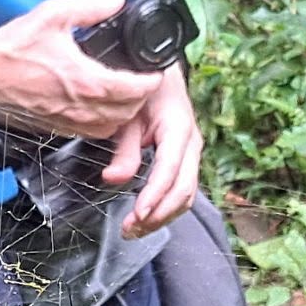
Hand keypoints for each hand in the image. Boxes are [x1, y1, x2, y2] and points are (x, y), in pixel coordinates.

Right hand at [0, 0, 161, 138]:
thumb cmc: (11, 48)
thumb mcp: (53, 15)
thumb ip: (90, 7)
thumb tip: (115, 0)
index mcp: (86, 81)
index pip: (134, 90)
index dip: (152, 83)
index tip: (156, 73)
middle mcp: (80, 108)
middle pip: (128, 113)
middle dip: (141, 99)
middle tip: (143, 82)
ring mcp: (68, 121)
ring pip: (111, 128)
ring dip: (124, 114)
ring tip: (125, 95)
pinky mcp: (56, 128)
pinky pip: (91, 133)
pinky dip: (103, 123)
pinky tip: (100, 106)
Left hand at [102, 64, 201, 238]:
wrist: (158, 75)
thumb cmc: (141, 92)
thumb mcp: (127, 115)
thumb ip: (123, 149)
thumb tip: (113, 178)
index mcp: (177, 127)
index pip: (169, 170)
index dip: (154, 196)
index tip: (136, 215)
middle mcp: (191, 143)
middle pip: (183, 190)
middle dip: (157, 215)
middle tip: (130, 230)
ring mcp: (192, 153)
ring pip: (186, 195)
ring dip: (162, 217)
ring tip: (135, 230)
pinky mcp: (187, 161)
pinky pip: (183, 191)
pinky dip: (165, 209)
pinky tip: (146, 218)